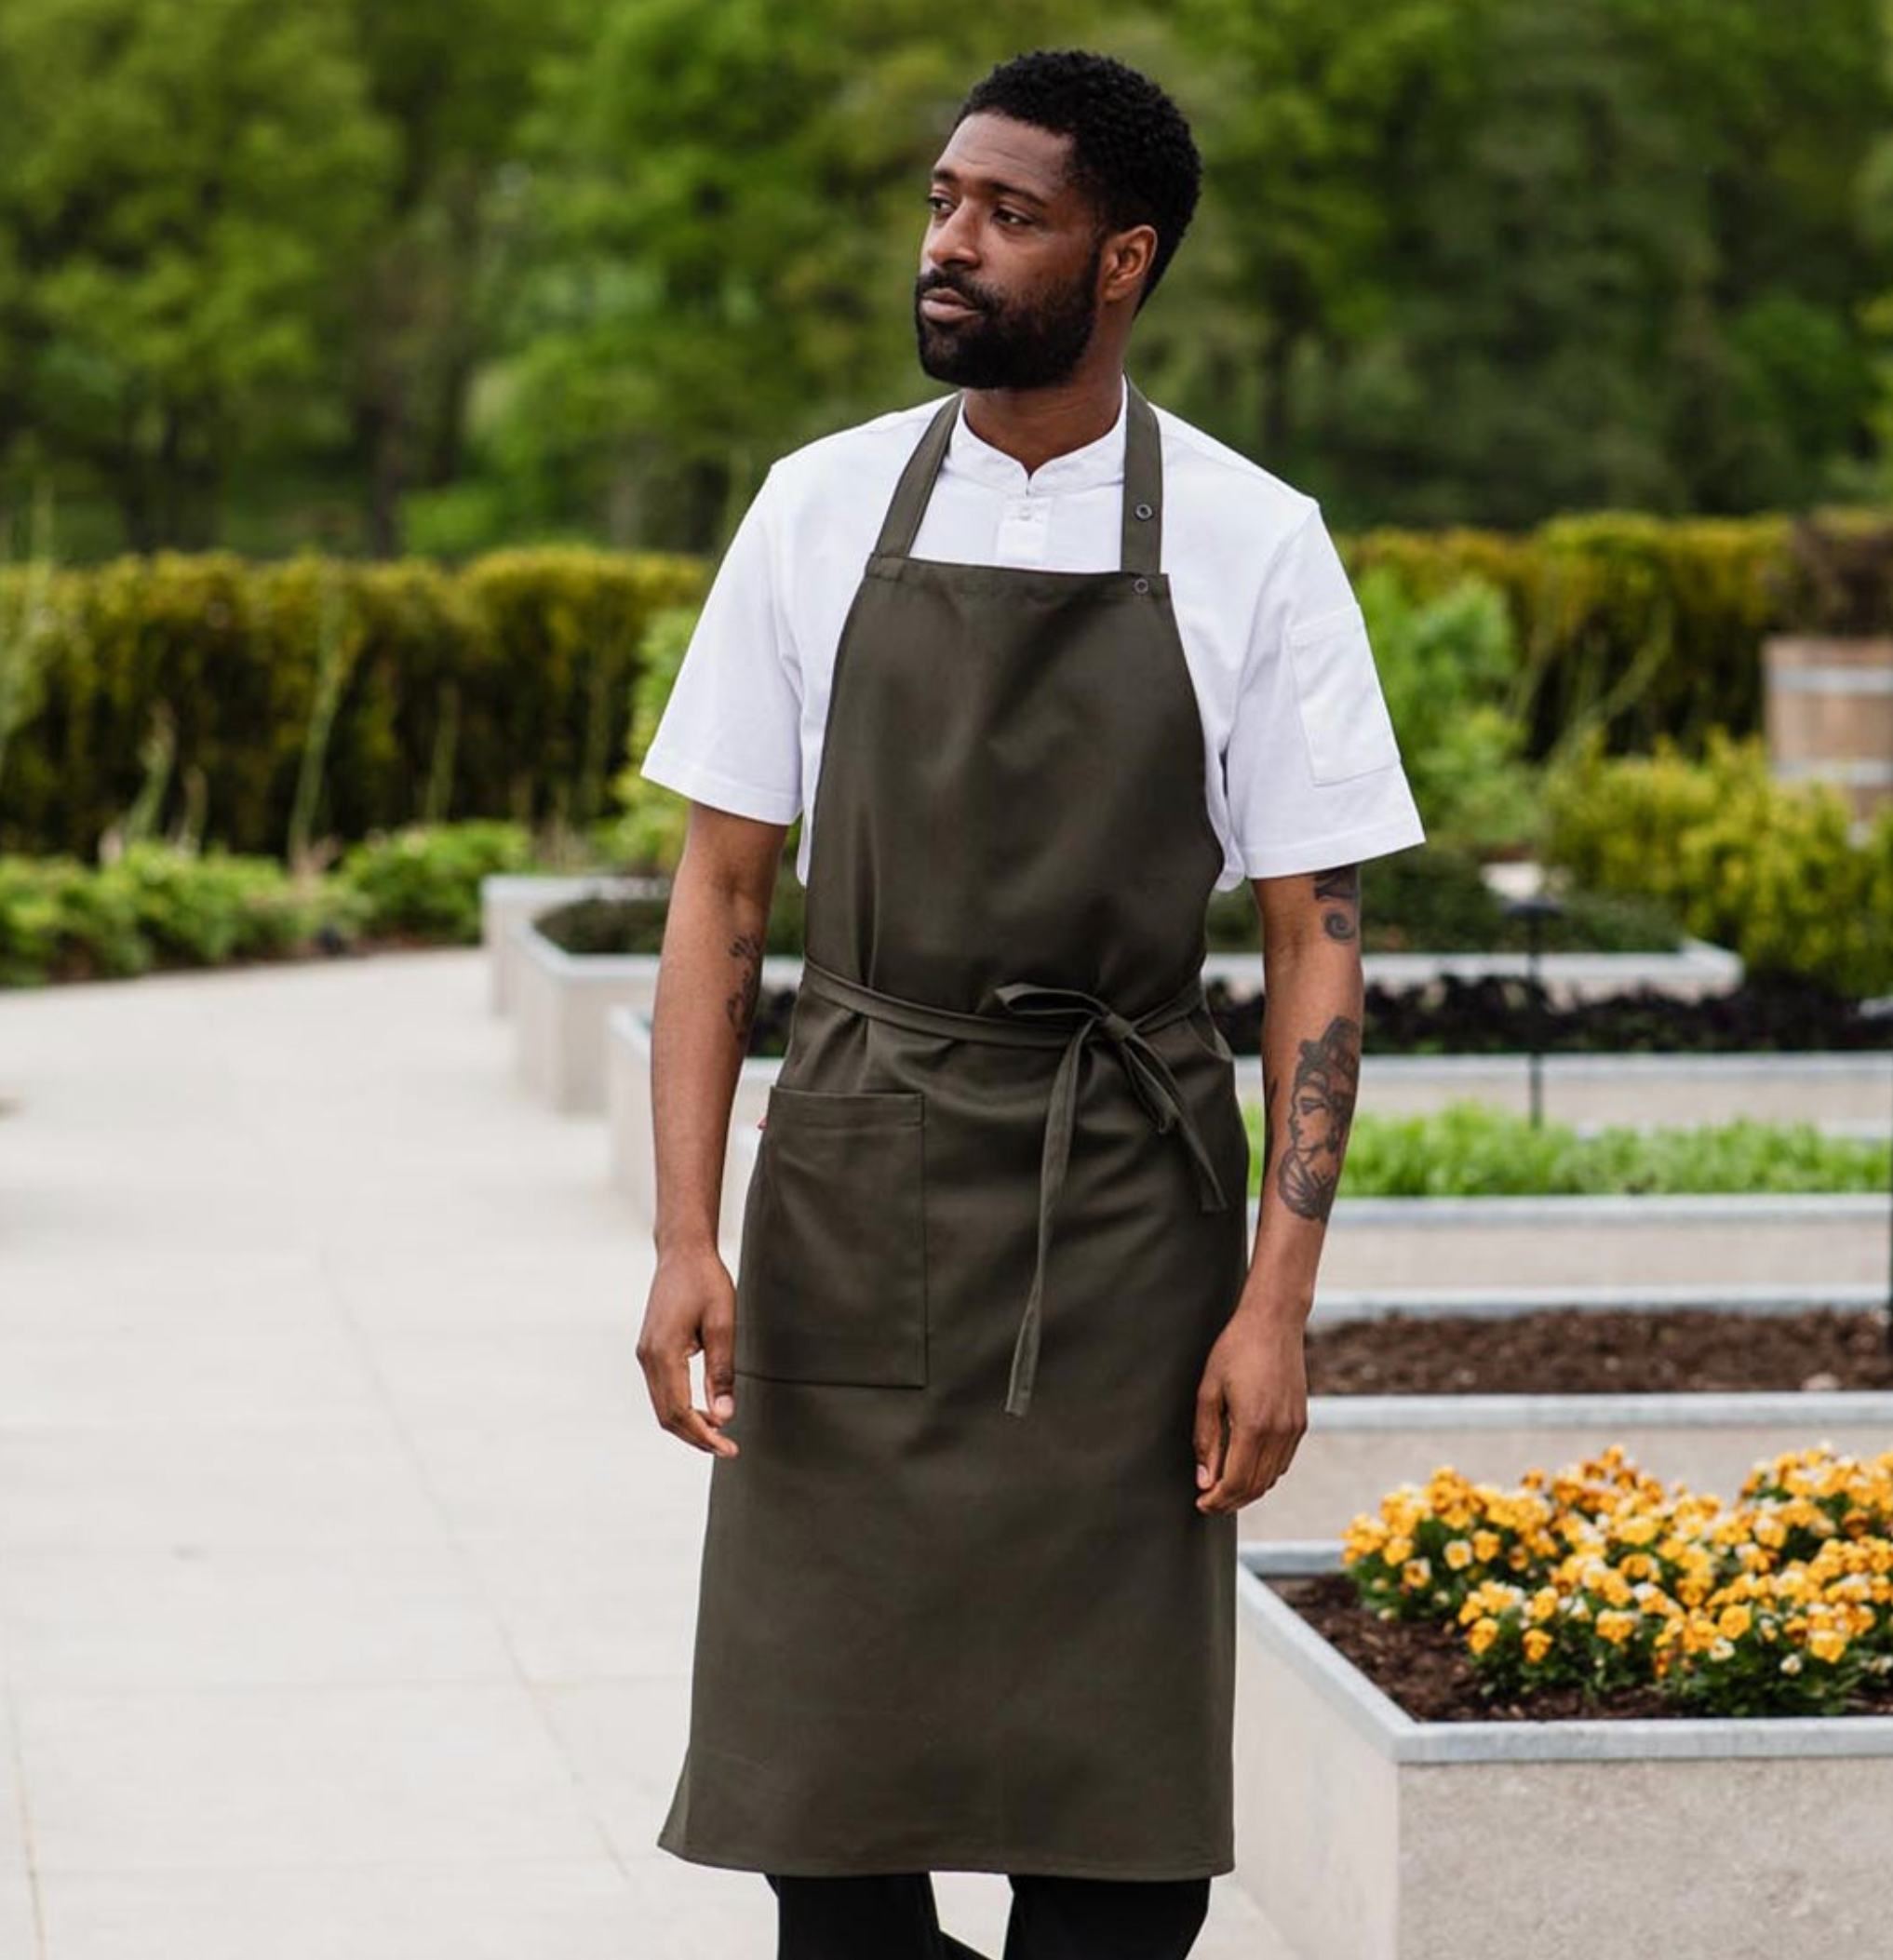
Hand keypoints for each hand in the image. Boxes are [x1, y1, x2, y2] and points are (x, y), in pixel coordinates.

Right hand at [636, 1245, 739, 1457]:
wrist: (682, 1252)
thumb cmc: (705, 1281)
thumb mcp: (722, 1324)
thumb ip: (722, 1371)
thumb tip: (724, 1415)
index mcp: (663, 1353)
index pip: (680, 1412)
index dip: (704, 1436)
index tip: (729, 1448)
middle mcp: (647, 1357)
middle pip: (666, 1416)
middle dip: (696, 1436)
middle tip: (727, 1447)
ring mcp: (645, 1354)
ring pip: (662, 1406)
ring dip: (688, 1424)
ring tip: (719, 1432)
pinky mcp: (650, 1350)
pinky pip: (662, 1390)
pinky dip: (681, 1407)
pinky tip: (704, 1409)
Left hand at [1192, 1309, 1307, 1513]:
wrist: (1274, 1322)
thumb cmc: (1235, 1350)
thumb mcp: (1209, 1390)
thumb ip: (1206, 1438)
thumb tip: (1204, 1479)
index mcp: (1253, 1425)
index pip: (1236, 1481)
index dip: (1217, 1500)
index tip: (1201, 1503)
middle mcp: (1279, 1432)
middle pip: (1255, 1486)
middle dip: (1230, 1501)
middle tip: (1208, 1504)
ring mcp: (1294, 1428)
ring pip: (1271, 1478)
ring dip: (1247, 1491)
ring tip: (1223, 1490)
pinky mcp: (1301, 1422)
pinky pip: (1283, 1462)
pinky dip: (1264, 1474)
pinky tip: (1246, 1469)